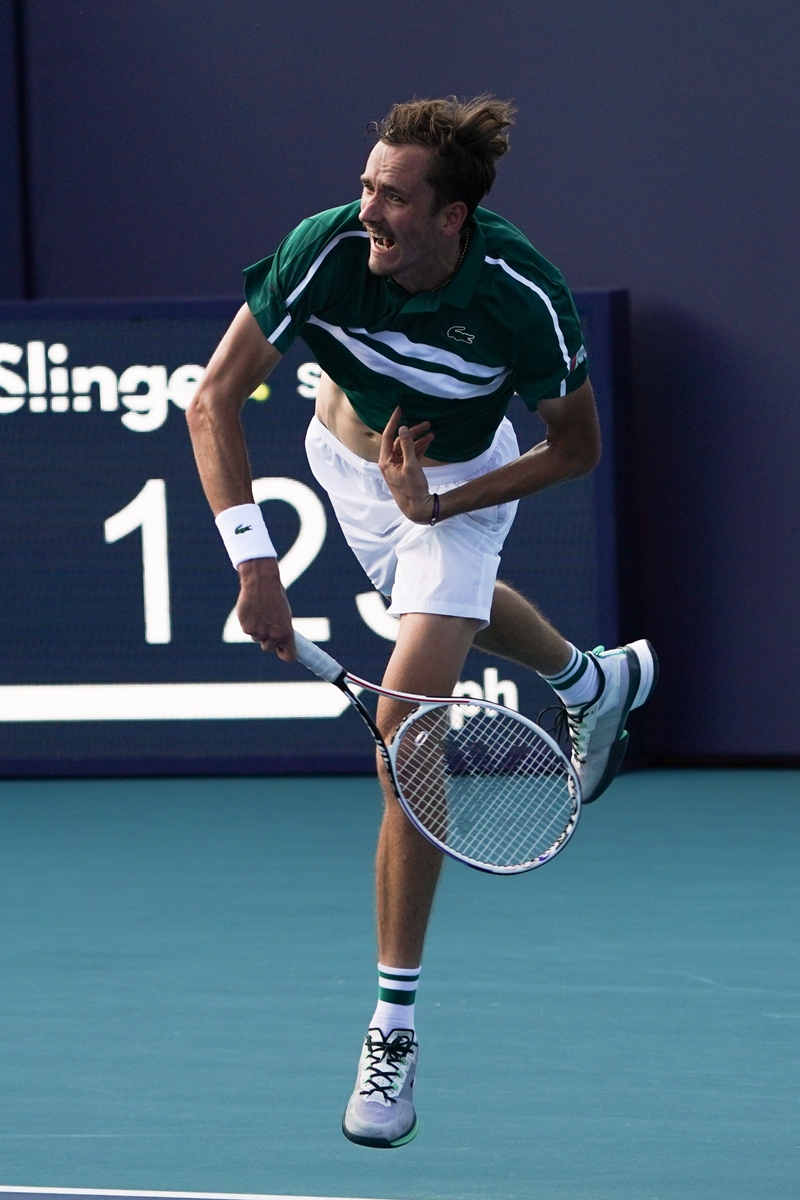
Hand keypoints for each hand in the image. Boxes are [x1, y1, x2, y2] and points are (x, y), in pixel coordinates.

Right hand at [236, 557, 295, 659]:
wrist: (261, 583)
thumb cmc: (275, 595)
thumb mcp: (284, 613)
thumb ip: (281, 628)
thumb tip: (280, 640)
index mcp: (286, 633)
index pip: (289, 656)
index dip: (284, 654)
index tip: (281, 650)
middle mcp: (273, 636)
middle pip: (269, 648)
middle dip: (268, 641)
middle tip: (268, 627)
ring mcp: (259, 633)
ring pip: (257, 638)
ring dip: (258, 630)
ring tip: (260, 612)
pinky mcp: (246, 628)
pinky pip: (248, 630)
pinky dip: (249, 623)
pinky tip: (252, 610)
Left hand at [378, 407, 437, 522]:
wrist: (417, 508)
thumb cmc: (412, 489)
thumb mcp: (410, 466)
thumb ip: (407, 446)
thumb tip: (403, 429)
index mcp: (386, 461)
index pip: (387, 436)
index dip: (394, 422)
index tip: (399, 409)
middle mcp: (390, 462)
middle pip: (400, 441)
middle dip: (412, 432)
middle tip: (426, 423)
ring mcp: (398, 466)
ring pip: (407, 447)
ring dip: (419, 439)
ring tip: (432, 431)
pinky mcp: (407, 470)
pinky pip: (412, 454)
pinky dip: (420, 448)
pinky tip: (430, 440)